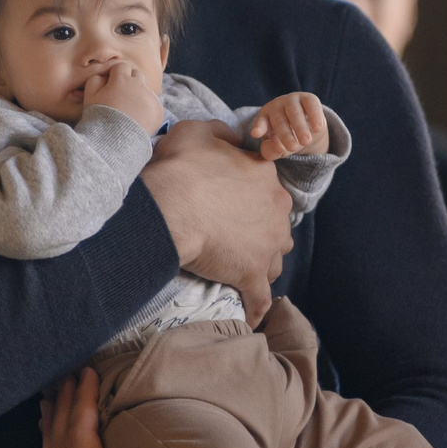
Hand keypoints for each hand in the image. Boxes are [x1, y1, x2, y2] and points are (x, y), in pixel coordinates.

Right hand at [85, 60, 165, 134]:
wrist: (114, 142)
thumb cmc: (99, 118)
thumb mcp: (90, 95)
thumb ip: (96, 79)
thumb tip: (104, 75)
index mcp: (122, 79)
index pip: (122, 66)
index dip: (115, 74)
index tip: (111, 84)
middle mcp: (139, 85)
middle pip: (137, 75)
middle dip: (129, 81)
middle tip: (121, 96)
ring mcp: (151, 98)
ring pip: (146, 90)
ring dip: (139, 95)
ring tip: (129, 111)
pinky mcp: (159, 111)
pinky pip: (154, 105)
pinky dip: (147, 110)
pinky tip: (137, 120)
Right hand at [140, 119, 292, 324]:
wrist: (170, 206)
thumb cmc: (181, 167)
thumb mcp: (197, 131)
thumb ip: (220, 133)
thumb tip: (230, 136)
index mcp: (265, 175)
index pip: (268, 188)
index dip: (251, 197)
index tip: (233, 205)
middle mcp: (275, 210)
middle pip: (276, 225)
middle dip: (262, 232)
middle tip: (236, 237)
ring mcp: (267, 245)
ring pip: (274, 260)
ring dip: (261, 265)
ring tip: (242, 270)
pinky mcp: (252, 274)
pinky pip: (260, 298)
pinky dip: (256, 307)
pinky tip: (252, 317)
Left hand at [249, 92, 329, 160]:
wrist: (307, 128)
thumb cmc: (286, 137)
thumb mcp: (277, 147)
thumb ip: (273, 151)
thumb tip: (277, 149)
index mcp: (265, 117)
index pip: (260, 122)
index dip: (259, 127)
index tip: (256, 134)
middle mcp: (277, 106)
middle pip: (279, 120)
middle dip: (285, 135)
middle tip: (292, 147)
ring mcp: (292, 100)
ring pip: (295, 112)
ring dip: (300, 127)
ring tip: (306, 141)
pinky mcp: (308, 99)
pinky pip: (311, 105)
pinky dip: (315, 116)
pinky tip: (318, 128)